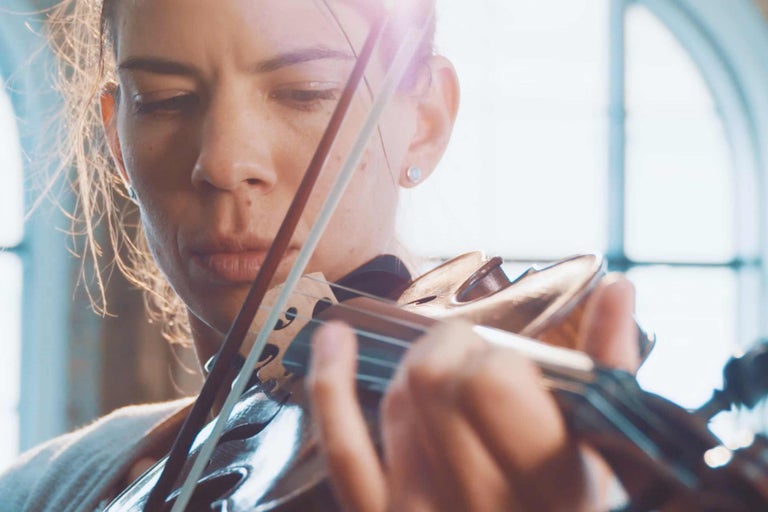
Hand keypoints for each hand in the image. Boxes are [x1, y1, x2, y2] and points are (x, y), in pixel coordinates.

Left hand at [306, 274, 637, 510]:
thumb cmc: (573, 504)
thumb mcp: (609, 456)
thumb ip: (611, 369)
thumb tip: (616, 287)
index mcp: (547, 484)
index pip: (488, 379)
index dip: (497, 357)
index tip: (513, 366)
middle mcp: (477, 502)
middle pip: (431, 376)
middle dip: (455, 348)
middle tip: (479, 361)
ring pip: (396, 398)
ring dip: (420, 369)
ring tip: (449, 380)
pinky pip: (340, 445)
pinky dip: (332, 382)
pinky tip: (333, 337)